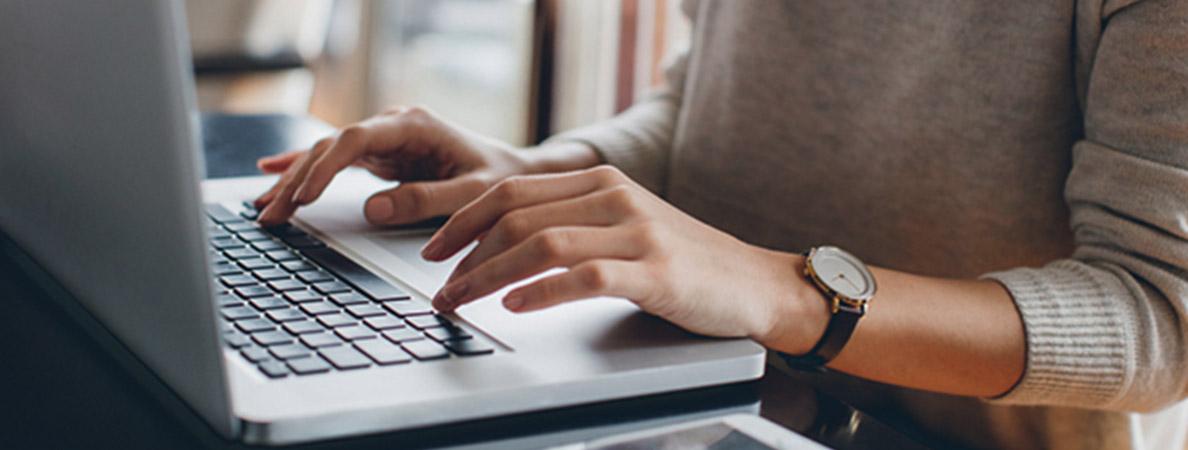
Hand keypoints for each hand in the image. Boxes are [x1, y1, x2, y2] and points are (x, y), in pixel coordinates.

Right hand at [253, 106, 596, 225]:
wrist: (516, 173)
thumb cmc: (500, 180)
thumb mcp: (472, 194)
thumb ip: (427, 200)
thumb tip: (373, 209)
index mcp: (414, 125)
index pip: (356, 139)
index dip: (325, 166)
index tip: (303, 195)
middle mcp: (393, 126)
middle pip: (331, 147)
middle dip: (297, 180)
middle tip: (271, 214)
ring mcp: (384, 140)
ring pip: (326, 155)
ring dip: (293, 181)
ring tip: (263, 209)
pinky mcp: (381, 156)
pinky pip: (334, 161)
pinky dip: (304, 169)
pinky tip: (271, 173)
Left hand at [422, 165, 828, 346]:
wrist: (753, 283)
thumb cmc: (683, 262)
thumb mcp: (624, 226)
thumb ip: (573, 222)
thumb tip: (501, 244)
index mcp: (601, 181)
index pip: (512, 190)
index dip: (463, 220)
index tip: (434, 250)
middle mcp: (615, 197)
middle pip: (517, 214)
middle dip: (465, 253)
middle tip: (439, 287)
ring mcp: (637, 232)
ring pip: (541, 243)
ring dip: (489, 276)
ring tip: (462, 300)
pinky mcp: (655, 272)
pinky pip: (584, 276)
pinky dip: (541, 291)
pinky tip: (515, 305)